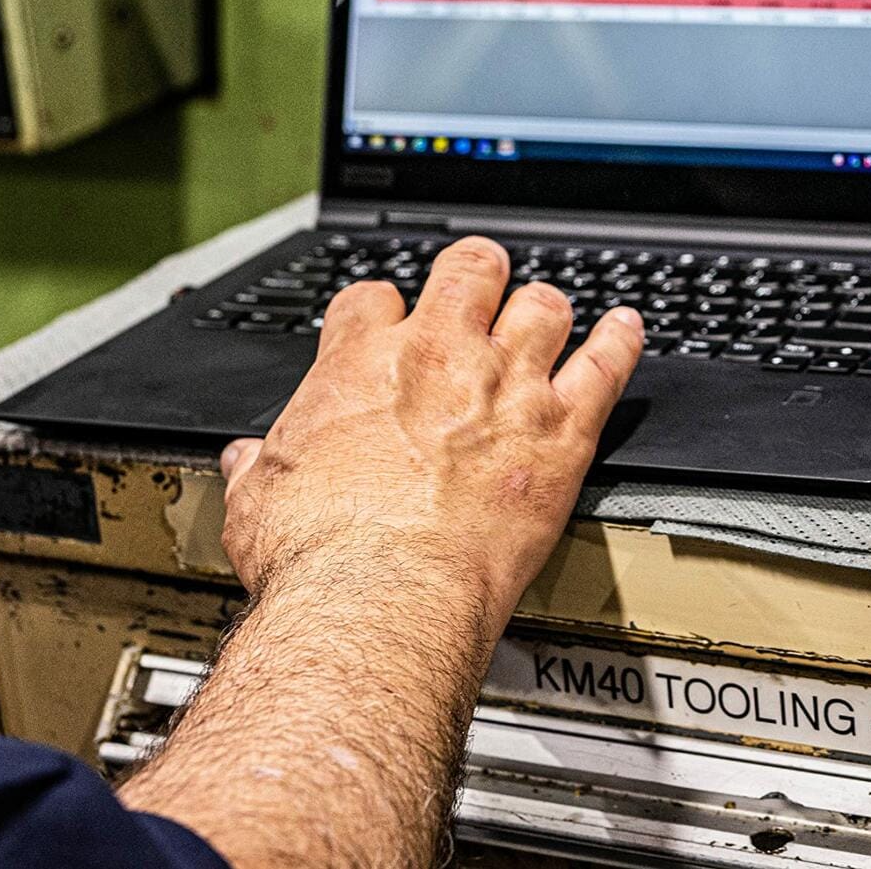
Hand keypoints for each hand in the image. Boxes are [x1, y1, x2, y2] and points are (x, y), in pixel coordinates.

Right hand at [216, 236, 643, 632]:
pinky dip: (621, 342)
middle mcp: (438, 359)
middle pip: (470, 272)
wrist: (380, 599)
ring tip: (548, 312)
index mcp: (358, 367)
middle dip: (477, 272)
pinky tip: (626, 329)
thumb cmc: (318, 558)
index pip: (372, 299)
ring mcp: (506, 388)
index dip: (382, 308)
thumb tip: (243, 463)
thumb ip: (257, 470)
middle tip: (482, 282)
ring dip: (544, 308)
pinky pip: (607, 364)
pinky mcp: (562, 432)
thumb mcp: (256, 505)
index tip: (389, 323)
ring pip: (543, 306)